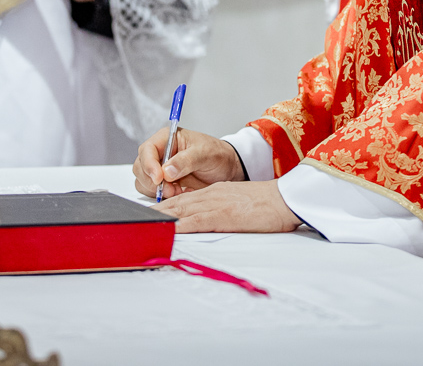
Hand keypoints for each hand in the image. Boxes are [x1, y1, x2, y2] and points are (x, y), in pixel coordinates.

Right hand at [132, 127, 245, 198]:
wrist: (227, 168)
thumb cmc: (217, 154)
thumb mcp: (205, 153)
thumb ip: (186, 160)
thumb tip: (167, 171)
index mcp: (166, 139)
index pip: (147, 150)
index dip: (149, 165)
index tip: (159, 178)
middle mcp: (160, 154)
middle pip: (141, 168)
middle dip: (152, 181)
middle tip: (171, 189)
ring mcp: (160, 169)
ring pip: (144, 182)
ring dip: (157, 191)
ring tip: (177, 191)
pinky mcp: (164, 183)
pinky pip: (154, 192)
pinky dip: (163, 196)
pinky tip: (180, 193)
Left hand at [154, 181, 301, 233]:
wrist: (286, 198)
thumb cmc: (268, 203)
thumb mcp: (241, 201)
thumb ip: (224, 207)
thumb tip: (214, 218)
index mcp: (215, 192)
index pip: (184, 199)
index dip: (165, 207)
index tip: (150, 213)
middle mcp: (211, 195)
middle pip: (176, 203)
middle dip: (156, 211)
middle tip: (136, 218)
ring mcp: (216, 204)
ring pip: (181, 210)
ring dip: (161, 217)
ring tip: (142, 223)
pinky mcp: (223, 216)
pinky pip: (196, 221)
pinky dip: (180, 225)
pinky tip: (168, 229)